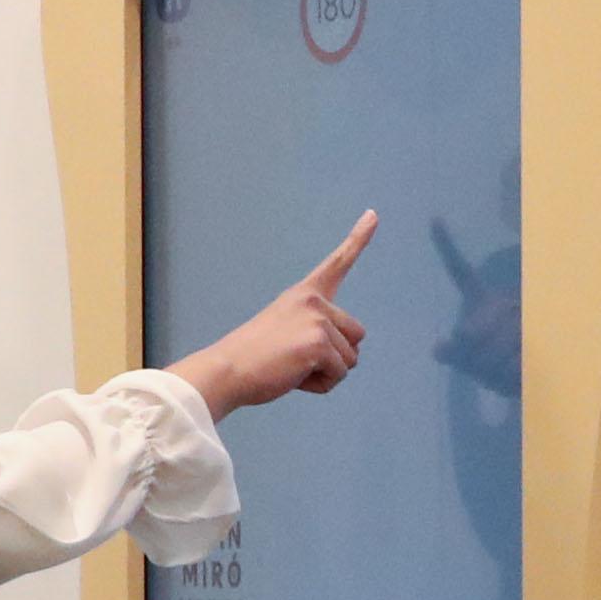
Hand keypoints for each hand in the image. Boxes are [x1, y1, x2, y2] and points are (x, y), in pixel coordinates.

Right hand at [173, 211, 375, 416]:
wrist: (227, 370)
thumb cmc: (254, 359)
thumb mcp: (287, 332)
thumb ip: (316, 332)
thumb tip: (350, 353)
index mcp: (304, 294)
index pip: (337, 263)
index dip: (358, 238)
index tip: (373, 214)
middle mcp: (314, 302)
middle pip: (356, 336)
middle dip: (336, 356)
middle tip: (297, 359)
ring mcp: (317, 320)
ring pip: (350, 359)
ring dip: (326, 373)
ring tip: (292, 367)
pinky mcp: (319, 344)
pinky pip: (339, 375)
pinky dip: (321, 384)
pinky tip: (294, 376)